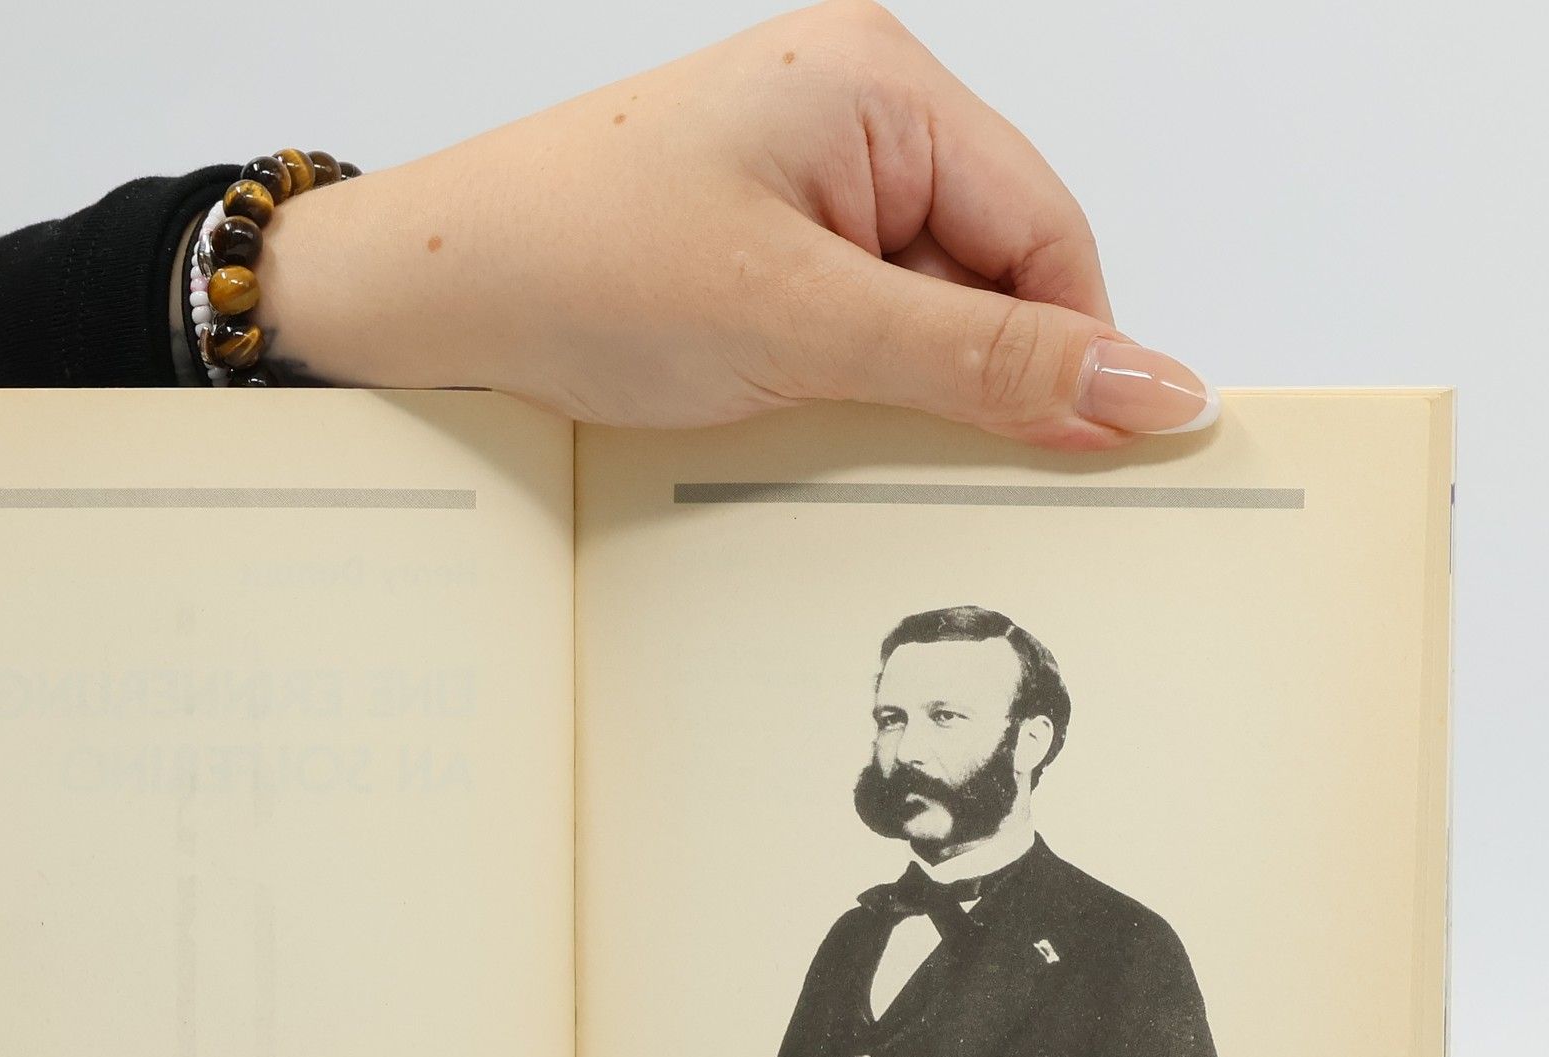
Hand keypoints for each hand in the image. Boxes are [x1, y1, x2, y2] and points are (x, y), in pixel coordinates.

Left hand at [259, 0, 1212, 447]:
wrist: (417, 299)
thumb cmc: (576, 265)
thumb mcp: (804, 323)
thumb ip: (983, 361)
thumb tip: (1150, 389)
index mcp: (881, 84)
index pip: (1046, 231)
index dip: (1070, 353)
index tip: (1081, 461)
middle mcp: (850, 117)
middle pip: (987, 270)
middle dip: (965, 375)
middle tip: (909, 453)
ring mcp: (796, 181)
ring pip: (916, 310)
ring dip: (890, 389)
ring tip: (801, 416)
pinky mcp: (752, 243)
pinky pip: (846, 324)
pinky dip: (835, 385)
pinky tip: (779, 413)